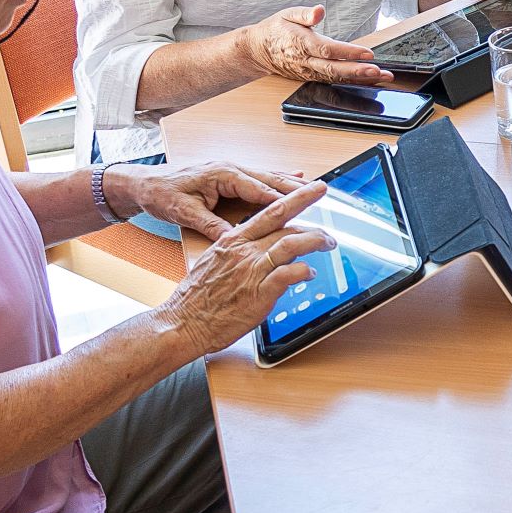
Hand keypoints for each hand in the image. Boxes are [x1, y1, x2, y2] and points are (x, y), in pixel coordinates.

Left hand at [109, 161, 297, 241]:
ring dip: (290, 183)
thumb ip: (211, 225)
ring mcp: (230, 171)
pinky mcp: (228, 178)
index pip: (259, 188)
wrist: (143, 184)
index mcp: (222, 174)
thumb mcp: (185, 213)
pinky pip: (259, 180)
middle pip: (270, 178)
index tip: (302, 208)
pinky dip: (277, 183)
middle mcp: (230, 169)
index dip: (282, 199)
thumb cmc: (161, 194)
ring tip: (314, 188)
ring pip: (267, 177)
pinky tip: (292, 182)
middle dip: (296, 186)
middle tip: (321, 191)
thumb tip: (233, 238)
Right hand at [154, 182, 335, 353]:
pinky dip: (304, 270)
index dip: (296, 198)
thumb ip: (239, 252)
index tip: (313, 189)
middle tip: (328, 222)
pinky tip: (311, 273)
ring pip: (291, 244)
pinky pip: (289, 274)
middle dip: (312, 219)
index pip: (270, 211)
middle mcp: (244, 250)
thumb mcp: (214, 262)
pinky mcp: (259, 292)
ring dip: (315, 241)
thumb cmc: (196, 298)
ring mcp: (252, 270)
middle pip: (285, 223)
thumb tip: (258, 250)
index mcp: (233, 240)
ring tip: (328, 244)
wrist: (183, 322)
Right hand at [238, 6, 389, 85]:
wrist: (259, 50)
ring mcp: (309, 72)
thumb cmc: (277, 30)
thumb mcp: (288, 14)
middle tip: (378, 71)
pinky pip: (334, 81)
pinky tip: (369, 80)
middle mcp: (306, 61)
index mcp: (300, 43)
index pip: (327, 49)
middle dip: (357, 71)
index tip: (367, 53)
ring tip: (381, 76)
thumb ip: (305, 14)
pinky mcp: (312, 78)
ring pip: (336, 78)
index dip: (348, 52)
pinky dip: (352, 82)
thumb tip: (320, 11)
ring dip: (360, 79)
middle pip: (333, 69)